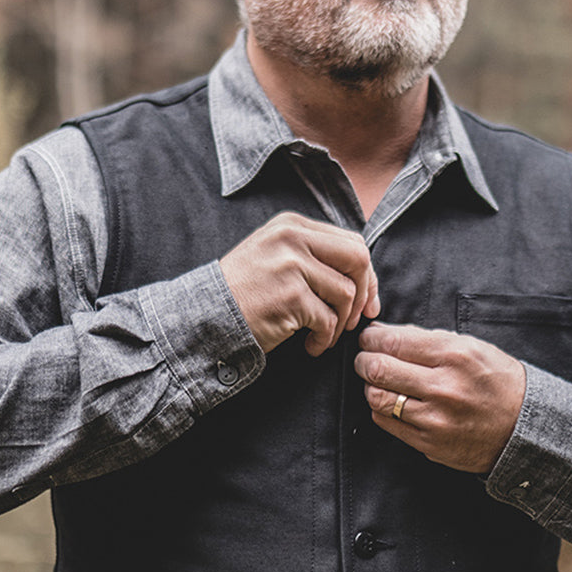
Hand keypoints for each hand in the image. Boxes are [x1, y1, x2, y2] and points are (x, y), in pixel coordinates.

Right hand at [220, 213, 380, 355]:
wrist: (206, 316)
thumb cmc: (244, 293)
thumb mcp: (275, 256)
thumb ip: (313, 255)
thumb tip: (363, 275)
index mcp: (292, 225)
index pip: (351, 241)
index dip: (365, 275)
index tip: (366, 300)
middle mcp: (292, 238)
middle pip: (358, 259)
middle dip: (363, 294)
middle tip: (353, 321)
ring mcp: (290, 265)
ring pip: (346, 293)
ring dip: (340, 323)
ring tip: (322, 336)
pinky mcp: (290, 296)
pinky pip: (328, 320)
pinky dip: (325, 339)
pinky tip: (310, 346)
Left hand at [354, 323, 526, 474]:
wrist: (524, 427)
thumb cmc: (498, 382)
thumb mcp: (472, 348)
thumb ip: (429, 340)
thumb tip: (388, 333)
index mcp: (455, 355)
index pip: (393, 341)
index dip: (372, 337)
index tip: (370, 337)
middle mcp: (443, 387)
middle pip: (377, 369)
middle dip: (364, 360)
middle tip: (365, 358)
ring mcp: (435, 418)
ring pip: (376, 398)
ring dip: (370, 385)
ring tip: (378, 380)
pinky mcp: (428, 442)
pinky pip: (386, 422)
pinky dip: (381, 408)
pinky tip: (392, 400)